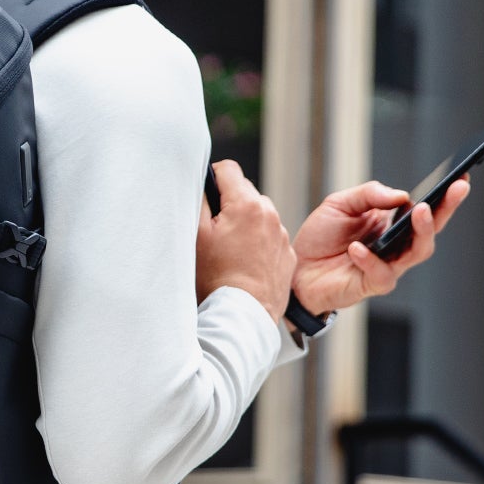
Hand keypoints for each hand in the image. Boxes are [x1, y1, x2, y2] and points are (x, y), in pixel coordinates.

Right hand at [196, 160, 297, 327]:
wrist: (243, 315)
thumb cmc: (215, 278)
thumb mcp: (196, 234)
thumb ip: (198, 199)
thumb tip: (201, 181)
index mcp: (247, 204)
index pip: (228, 169)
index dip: (211, 178)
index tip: (205, 197)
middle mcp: (270, 214)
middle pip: (244, 192)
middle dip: (228, 203)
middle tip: (214, 230)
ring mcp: (282, 235)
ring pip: (259, 214)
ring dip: (244, 223)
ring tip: (229, 249)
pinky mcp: (287, 255)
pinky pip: (270, 237)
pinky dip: (257, 242)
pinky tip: (243, 262)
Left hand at [290, 179, 469, 314]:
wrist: (295, 268)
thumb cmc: (320, 236)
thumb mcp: (340, 203)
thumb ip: (369, 194)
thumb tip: (401, 195)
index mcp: (392, 223)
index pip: (425, 209)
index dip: (445, 195)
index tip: (461, 177)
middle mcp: (396, 245)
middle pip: (430, 230)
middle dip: (446, 209)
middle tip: (454, 190)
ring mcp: (387, 265)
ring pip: (417, 252)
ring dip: (421, 231)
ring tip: (418, 211)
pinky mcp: (372, 284)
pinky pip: (381, 273)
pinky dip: (370, 259)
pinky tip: (357, 248)